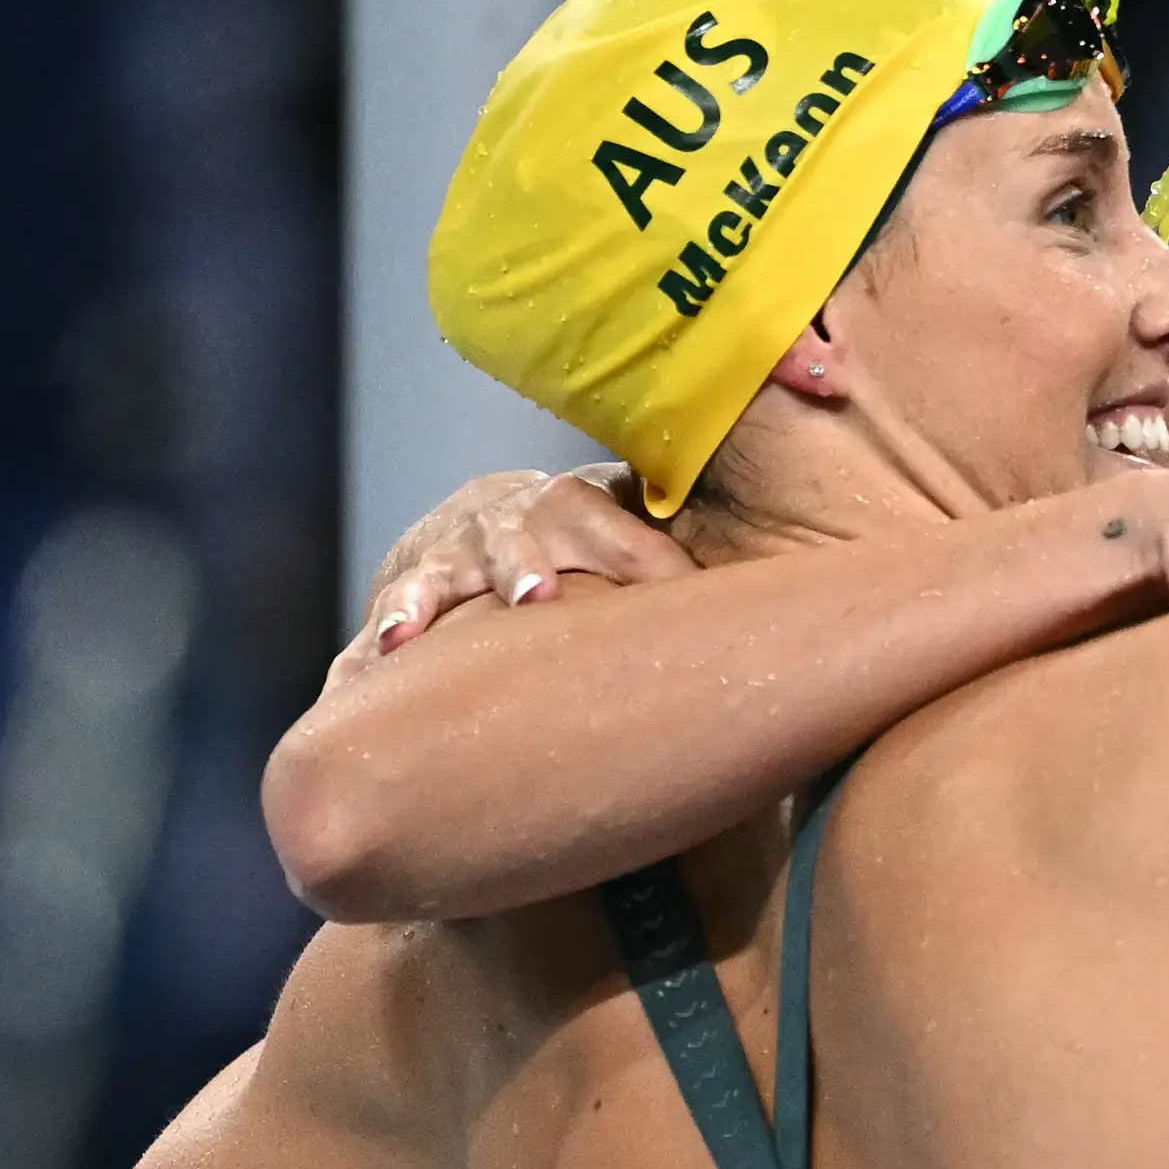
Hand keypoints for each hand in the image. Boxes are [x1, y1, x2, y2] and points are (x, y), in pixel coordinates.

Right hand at [359, 464, 686, 651]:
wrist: (500, 530)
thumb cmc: (604, 560)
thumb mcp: (649, 548)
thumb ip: (700, 568)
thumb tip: (798, 535)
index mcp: (583, 503)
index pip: (611, 515)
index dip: (636, 552)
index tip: (668, 588)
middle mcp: (513, 513)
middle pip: (522, 526)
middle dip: (526, 562)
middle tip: (535, 601)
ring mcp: (454, 545)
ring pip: (442, 565)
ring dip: (426, 598)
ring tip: (409, 635)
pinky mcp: (409, 584)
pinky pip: (390, 612)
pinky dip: (378, 637)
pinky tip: (370, 665)